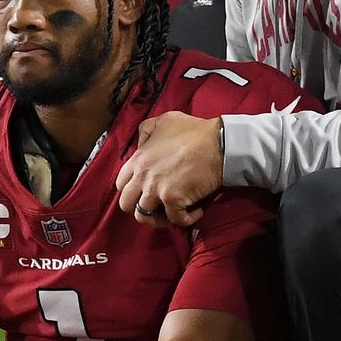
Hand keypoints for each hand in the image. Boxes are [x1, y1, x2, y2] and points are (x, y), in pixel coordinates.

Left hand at [115, 111, 223, 227]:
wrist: (219, 142)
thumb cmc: (195, 130)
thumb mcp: (164, 120)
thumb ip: (147, 131)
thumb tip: (141, 144)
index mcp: (138, 159)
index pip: (120, 184)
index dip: (132, 190)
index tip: (145, 191)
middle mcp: (143, 176)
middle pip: (126, 204)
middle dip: (139, 207)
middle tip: (156, 205)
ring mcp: (157, 189)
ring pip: (144, 217)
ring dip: (159, 218)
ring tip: (173, 212)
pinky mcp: (174, 199)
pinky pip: (175, 220)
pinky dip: (186, 219)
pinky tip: (196, 210)